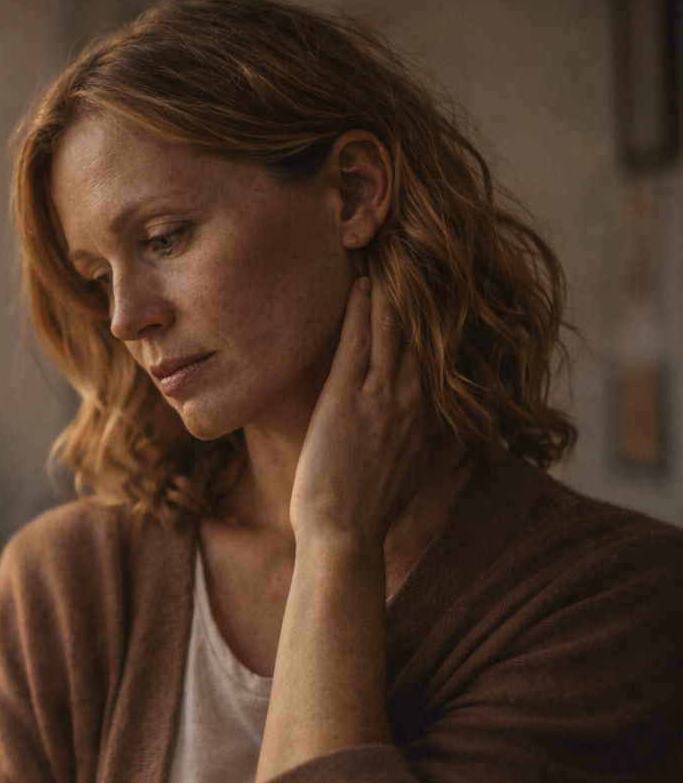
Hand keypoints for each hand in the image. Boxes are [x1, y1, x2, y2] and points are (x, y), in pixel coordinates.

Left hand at [289, 276, 432, 548]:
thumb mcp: (412, 472)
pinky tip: (360, 283)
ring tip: (388, 253)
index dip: (437, 317)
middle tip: (414, 249)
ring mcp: (383, 398)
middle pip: (422, 331)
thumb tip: (434, 438)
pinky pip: (358, 343)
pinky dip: (360, 311)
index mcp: (431, 416)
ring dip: (390, 289)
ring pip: (392, 330)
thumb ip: (425, 445)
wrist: (344, 533)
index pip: (437, 353)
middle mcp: (414, 400)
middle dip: (419, 290)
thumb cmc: (367, 509)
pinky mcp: (349, 401)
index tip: (437, 284)